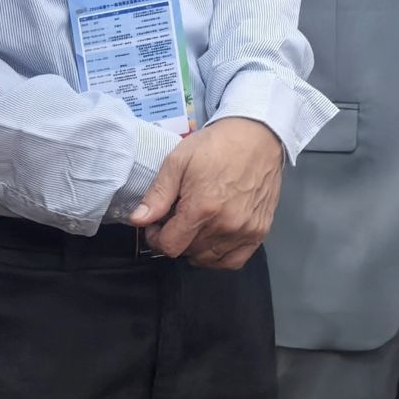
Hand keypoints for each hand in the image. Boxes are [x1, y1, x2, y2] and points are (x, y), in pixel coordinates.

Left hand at [129, 117, 284, 268]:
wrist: (256, 137)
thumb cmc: (216, 146)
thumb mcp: (177, 162)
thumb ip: (157, 195)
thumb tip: (138, 220)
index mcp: (202, 208)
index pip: (170, 246)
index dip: (156, 238)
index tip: (156, 225)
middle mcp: (226, 225)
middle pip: (188, 252)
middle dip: (174, 238)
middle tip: (175, 217)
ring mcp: (245, 231)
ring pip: (208, 258)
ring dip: (194, 247)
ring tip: (193, 224)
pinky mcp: (260, 231)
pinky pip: (234, 261)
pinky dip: (218, 257)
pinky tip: (210, 241)